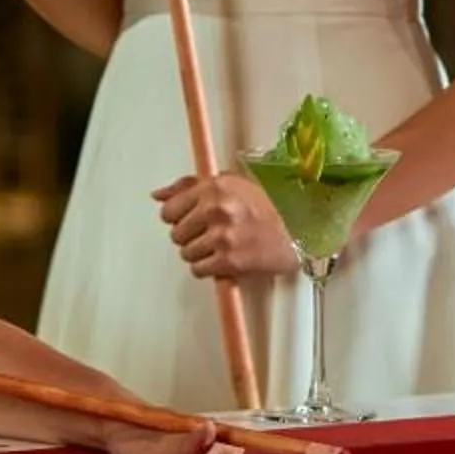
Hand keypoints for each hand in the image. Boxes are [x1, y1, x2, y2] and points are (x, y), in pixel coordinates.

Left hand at [153, 171, 296, 281]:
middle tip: (209, 234)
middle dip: (189, 236)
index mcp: (214, 187)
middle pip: (176, 233)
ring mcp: (222, 236)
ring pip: (186, 253)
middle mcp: (216, 209)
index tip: (189, 219)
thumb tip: (158, 195)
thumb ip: (189, 186)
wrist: (296, 232)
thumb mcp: (229, 183)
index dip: (177, 217)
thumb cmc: (264, 206)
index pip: (169, 209)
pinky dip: (207, 269)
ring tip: (219, 246)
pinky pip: (198, 270)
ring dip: (199, 254)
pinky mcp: (229, 261)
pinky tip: (223, 259)